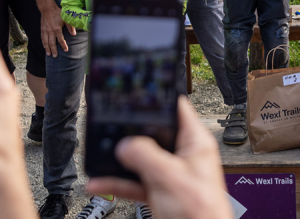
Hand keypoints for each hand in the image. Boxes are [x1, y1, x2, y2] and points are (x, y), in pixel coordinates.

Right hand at [41, 6, 73, 56]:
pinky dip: (43, 43)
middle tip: (55, 56)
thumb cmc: (58, 13)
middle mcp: (50, 31)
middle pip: (52, 43)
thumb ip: (70, 26)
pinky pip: (42, 38)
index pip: (61, 39)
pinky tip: (44, 46)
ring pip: (46, 42)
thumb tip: (74, 34)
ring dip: (47, 48)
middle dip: (54, 50)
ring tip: (49, 54)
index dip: (63, 45)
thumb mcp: (66, 18)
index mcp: (57, 29)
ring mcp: (45, 31)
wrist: (47, 9)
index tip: (66, 50)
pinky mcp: (42, 30)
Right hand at [86, 97, 232, 218]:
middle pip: (153, 134)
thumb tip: (126, 144)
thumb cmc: (201, 213)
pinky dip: (117, 182)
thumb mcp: (170, 177)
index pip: (177, 109)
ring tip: (98, 156)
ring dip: (118, 160)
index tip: (138, 93)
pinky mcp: (159, 192)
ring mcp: (169, 174)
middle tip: (109, 127)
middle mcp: (183, 155)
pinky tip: (99, 182)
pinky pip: (134, 182)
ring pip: (140, 160)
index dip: (159, 98)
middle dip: (130, 132)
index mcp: (195, 143)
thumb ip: (146, 156)